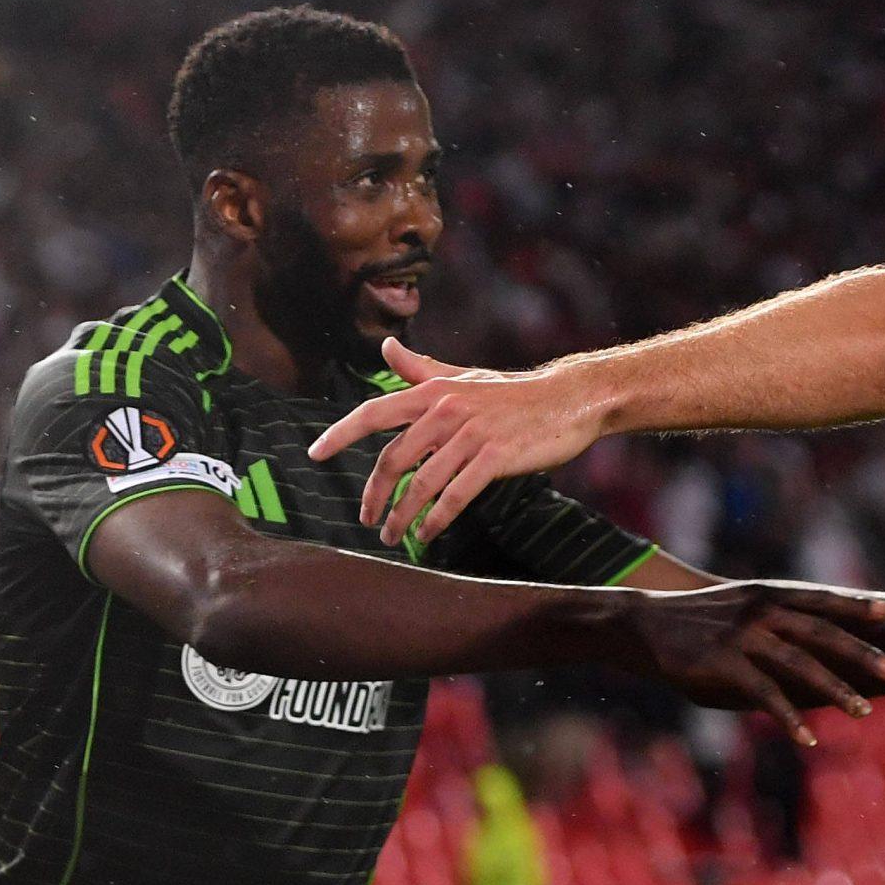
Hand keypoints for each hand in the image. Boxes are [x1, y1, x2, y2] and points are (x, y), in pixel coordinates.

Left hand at [308, 339, 602, 546]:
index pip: (374, 412)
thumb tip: (385, 347)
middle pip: (393, 458)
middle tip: (367, 519)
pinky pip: (455, 496)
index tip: (315, 454)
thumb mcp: (464, 377)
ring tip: (393, 536)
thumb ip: (421, 369)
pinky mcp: (495, 458)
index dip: (340, 434)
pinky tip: (425, 534)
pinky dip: (435, 519)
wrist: (569, 399)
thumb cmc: (513, 392)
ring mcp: (471, 434)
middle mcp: (446, 409)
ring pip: (422, 483)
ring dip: (402, 515)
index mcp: (433, 390)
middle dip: (374, 494)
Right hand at [618, 583, 884, 746]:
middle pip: (822, 633)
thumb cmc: (698, 619)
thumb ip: (774, 618)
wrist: (645, 623)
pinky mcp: (724, 665)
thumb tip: (813, 636)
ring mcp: (743, 637)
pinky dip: (789, 718)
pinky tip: (808, 738)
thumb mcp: (738, 605)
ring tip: (864, 712)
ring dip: (836, 690)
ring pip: (800, 666)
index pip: (820, 598)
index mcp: (768, 594)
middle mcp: (761, 612)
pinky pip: (766, 695)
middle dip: (861, 653)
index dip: (855, 605)